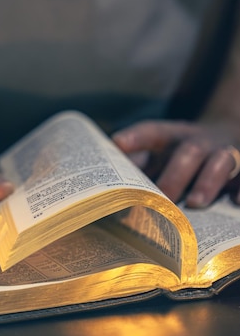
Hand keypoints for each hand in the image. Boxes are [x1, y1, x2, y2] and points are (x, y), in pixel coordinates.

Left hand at [112, 120, 239, 206]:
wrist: (229, 136)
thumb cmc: (183, 153)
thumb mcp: (162, 152)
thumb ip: (138, 164)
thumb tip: (109, 185)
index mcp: (175, 136)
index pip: (154, 131)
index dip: (136, 136)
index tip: (118, 143)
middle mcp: (201, 142)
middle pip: (188, 151)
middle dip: (175, 174)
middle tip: (162, 197)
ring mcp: (226, 154)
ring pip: (221, 161)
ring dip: (208, 181)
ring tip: (195, 203)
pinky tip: (237, 202)